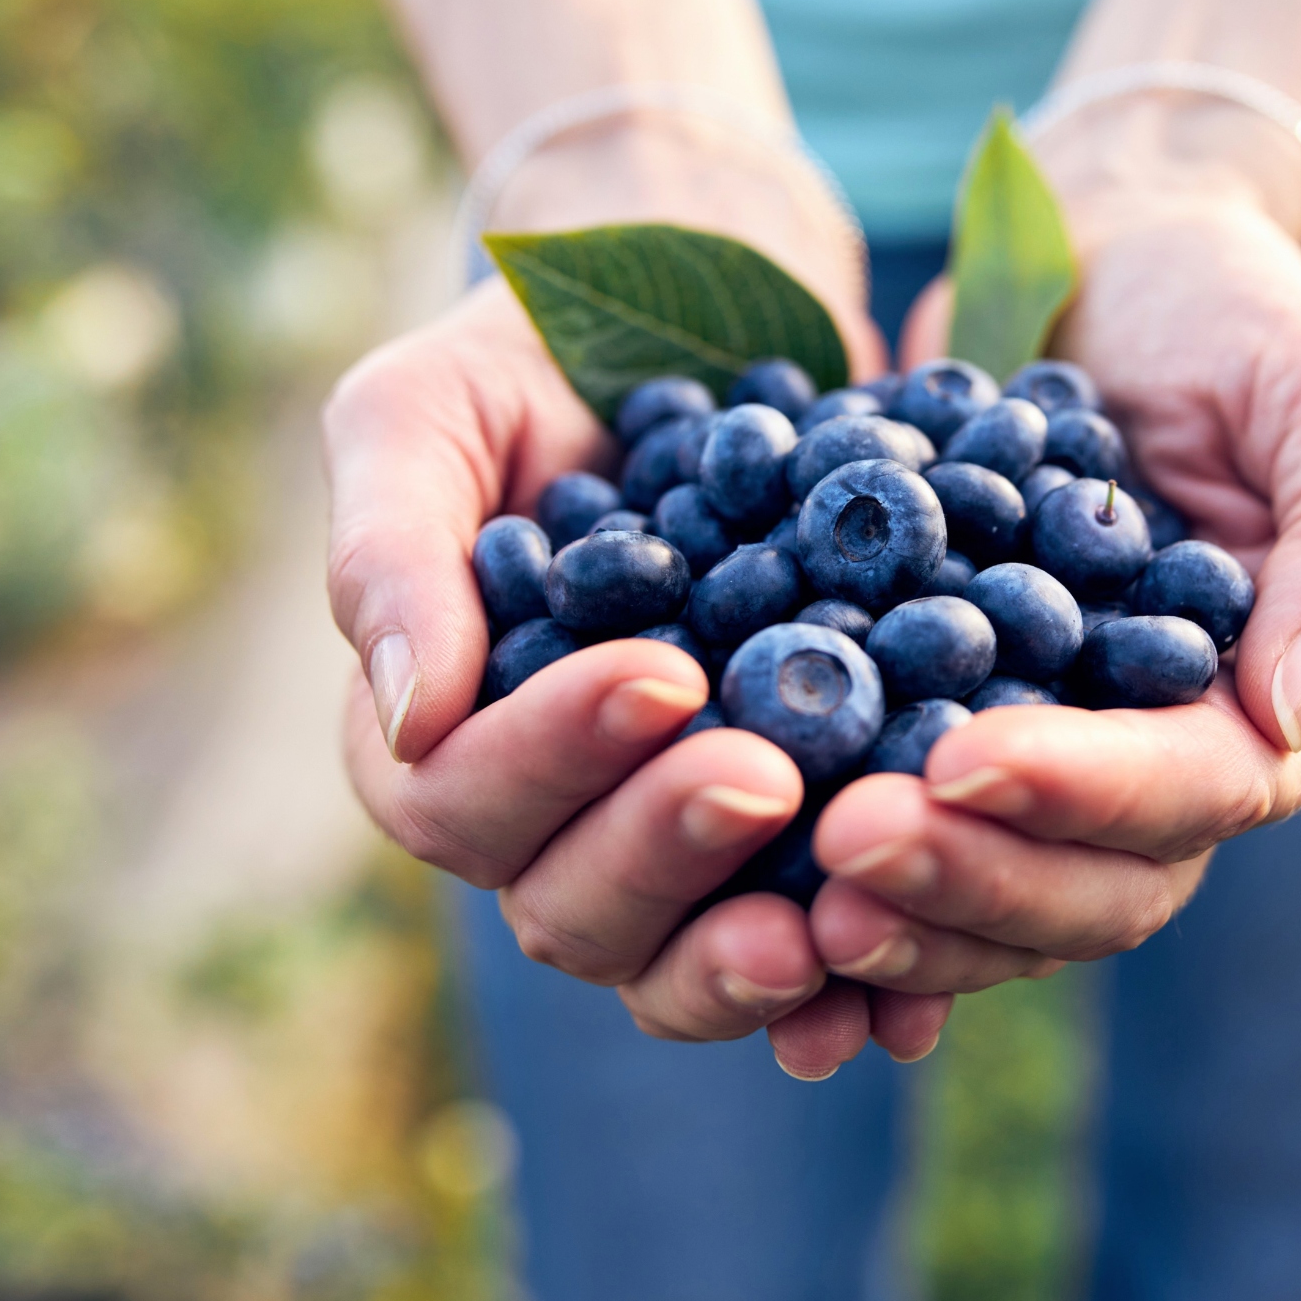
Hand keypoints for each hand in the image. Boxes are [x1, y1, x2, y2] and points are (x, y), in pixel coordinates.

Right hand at [322, 131, 945, 1074]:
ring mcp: (669, 838)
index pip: (454, 800)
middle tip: (767, 775)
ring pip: (678, 958)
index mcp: (437, 733)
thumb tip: (412, 713)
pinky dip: (853, 981)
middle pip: (568, 909)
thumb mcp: (425, 410)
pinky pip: (806, 946)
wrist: (710, 319)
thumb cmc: (529, 359)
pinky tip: (911, 975)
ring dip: (751, 955)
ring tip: (841, 905)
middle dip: (663, 851)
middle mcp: (547, 814)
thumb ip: (389, 548)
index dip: (549, 760)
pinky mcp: (790, 837)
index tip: (662, 675)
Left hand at [802, 194, 1300, 993]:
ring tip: (793, 890)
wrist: (1100, 263)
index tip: (960, 762)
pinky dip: (834, 872)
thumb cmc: (1232, 311)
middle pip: (1096, 884)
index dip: (1085, 792)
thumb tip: (1290, 711)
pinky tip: (756, 876)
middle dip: (974, 875)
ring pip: (999, 891)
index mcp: (1289, 702)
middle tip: (844, 847)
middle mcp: (1182, 762)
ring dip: (903, 908)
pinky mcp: (960, 735)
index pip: (1201, 787)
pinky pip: (909, 832)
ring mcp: (1064, 761)